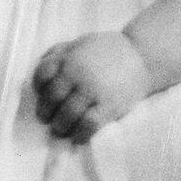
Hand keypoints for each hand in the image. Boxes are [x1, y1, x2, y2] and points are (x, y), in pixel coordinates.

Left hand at [32, 31, 151, 141]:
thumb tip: (41, 65)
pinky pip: (88, 125)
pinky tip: (78, 137)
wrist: (143, 56)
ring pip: (67, 115)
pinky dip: (80, 135)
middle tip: (47, 119)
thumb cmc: (109, 49)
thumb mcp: (81, 42)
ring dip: (60, 126)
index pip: (42, 75)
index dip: (38, 88)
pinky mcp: (109, 106)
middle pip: (52, 99)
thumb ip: (60, 51)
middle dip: (45, 112)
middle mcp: (78, 75)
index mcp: (69, 58)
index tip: (41, 96)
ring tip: (61, 129)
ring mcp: (93, 91)